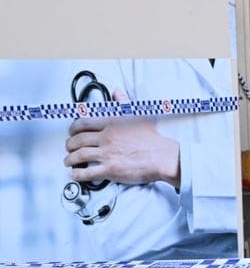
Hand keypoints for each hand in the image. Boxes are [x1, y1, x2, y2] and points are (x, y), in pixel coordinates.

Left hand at [64, 90, 180, 187]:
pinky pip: (87, 173)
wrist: (163, 157)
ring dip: (70, 159)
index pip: (83, 123)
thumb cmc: (153, 138)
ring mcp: (107, 154)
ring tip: (69, 161)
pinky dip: (77, 174)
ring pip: (79, 156)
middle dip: (69, 144)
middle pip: (77, 140)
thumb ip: (124, 102)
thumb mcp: (139, 115)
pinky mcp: (110, 170)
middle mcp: (106, 138)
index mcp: (111, 124)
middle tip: (69, 147)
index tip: (72, 132)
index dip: (73, 128)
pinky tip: (75, 174)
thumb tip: (118, 93)